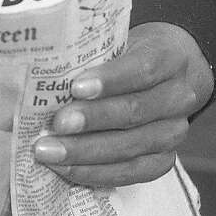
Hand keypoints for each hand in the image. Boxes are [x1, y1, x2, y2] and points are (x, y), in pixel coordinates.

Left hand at [31, 23, 213, 187]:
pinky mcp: (163, 160)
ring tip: (48, 152)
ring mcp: (174, 132)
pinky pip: (131, 173)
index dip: (110, 80)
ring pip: (130, 147)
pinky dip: (96, 173)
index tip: (75, 87)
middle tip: (55, 124)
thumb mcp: (119, 42)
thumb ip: (91, 57)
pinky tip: (66, 169)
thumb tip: (36, 74)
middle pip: (134, 112)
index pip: (142, 69)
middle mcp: (179, 98)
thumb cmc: (129, 55)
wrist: (169, 74)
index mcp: (169, 59)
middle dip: (91, 121)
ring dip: (85, 152)